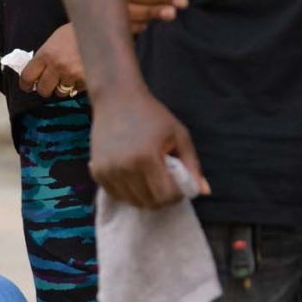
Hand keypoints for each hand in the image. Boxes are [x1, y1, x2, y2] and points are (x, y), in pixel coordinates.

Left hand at [17, 24, 86, 99]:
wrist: (100, 29)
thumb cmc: (77, 30)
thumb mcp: (56, 39)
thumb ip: (45, 56)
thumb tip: (37, 72)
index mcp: (46, 54)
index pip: (27, 76)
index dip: (26, 84)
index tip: (28, 86)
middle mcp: (57, 66)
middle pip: (43, 89)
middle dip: (45, 88)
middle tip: (49, 84)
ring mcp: (72, 75)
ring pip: (60, 93)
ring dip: (62, 87)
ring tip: (68, 76)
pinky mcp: (86, 81)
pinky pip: (76, 90)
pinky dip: (77, 85)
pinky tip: (81, 73)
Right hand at [90, 83, 205, 209]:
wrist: (116, 98)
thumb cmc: (152, 115)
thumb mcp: (178, 134)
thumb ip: (192, 164)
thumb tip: (204, 192)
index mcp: (147, 158)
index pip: (166, 196)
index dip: (177, 194)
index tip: (179, 184)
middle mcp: (125, 168)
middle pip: (149, 203)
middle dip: (162, 198)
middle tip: (166, 183)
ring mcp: (108, 172)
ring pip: (132, 202)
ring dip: (145, 196)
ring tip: (150, 179)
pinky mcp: (97, 172)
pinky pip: (116, 196)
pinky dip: (128, 192)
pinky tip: (134, 176)